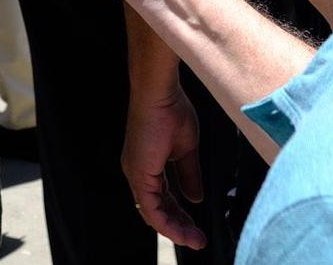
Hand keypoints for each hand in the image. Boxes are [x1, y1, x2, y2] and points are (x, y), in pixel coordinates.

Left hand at [122, 77, 205, 248]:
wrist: (160, 92)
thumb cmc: (171, 109)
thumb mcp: (185, 150)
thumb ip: (188, 175)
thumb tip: (195, 197)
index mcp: (147, 165)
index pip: (163, 199)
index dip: (179, 215)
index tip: (196, 227)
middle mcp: (138, 172)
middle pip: (157, 210)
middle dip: (179, 227)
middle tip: (197, 240)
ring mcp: (136, 173)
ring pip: (153, 213)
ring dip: (175, 229)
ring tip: (194, 240)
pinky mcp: (138, 173)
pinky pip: (150, 208)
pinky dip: (166, 222)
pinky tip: (181, 231)